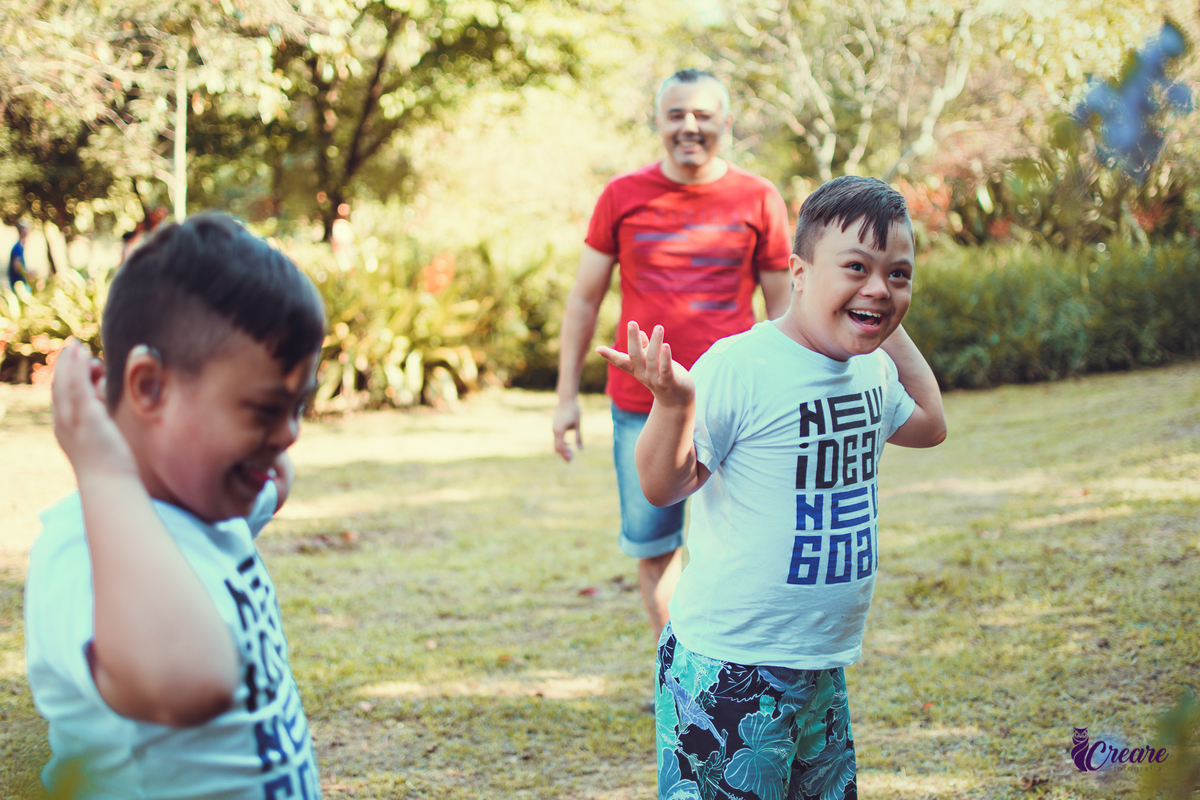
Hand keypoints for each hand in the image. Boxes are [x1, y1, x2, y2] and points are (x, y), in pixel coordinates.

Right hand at [51, 340, 137, 478]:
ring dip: (69, 362)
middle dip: (63, 366)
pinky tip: (84, 355)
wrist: (109, 486)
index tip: (72, 364)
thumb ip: (102, 429)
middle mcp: (64, 424)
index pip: (60, 399)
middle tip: (71, 348)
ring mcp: (73, 421)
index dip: (63, 379)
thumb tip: (110, 417)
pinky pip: (78, 386)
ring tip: (76, 346)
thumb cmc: (111, 471)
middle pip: (58, 388)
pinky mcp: (88, 417)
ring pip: (65, 383)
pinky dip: (79, 368)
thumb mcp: (102, 446)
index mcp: (65, 432)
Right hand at [552, 398, 582, 461]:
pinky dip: (562, 444)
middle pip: (557, 447)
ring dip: (563, 449)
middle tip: (571, 460)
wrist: (566, 399)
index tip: (571, 459)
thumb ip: (578, 437)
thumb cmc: (574, 411)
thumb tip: (580, 449)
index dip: (565, 454)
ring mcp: (554, 428)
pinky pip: (557, 438)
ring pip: (556, 443)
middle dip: (563, 454)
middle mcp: (555, 430)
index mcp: (560, 430)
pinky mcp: (555, 427)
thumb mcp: (578, 424)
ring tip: (571, 454)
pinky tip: (569, 445)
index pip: (560, 446)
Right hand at [596, 322, 693, 408]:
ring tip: (658, 327)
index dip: (609, 356)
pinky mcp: (670, 383)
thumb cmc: (663, 378)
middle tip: (632, 323)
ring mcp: (656, 380)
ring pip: (652, 360)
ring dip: (656, 342)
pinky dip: (665, 357)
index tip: (598, 349)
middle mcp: (643, 375)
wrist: (676, 401)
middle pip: (635, 356)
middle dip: (633, 339)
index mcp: (637, 370)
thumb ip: (646, 348)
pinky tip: (666, 345)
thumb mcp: (652, 363)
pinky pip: (666, 369)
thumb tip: (641, 332)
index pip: (621, 362)